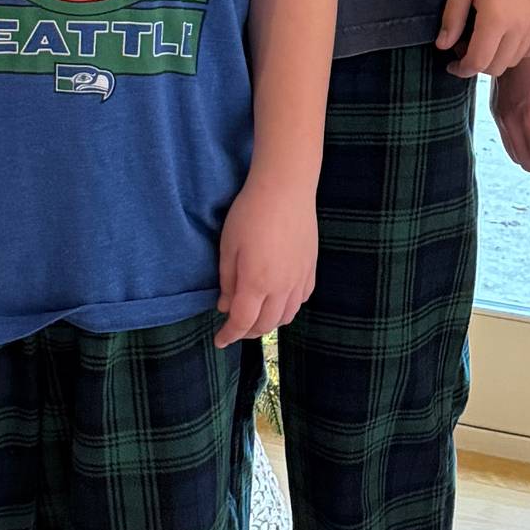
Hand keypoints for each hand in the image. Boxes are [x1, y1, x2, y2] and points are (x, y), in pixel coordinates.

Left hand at [215, 173, 315, 348]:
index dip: (229, 336)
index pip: (242, 323)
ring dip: (269, 323)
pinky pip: (301, 300)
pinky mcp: (311, 269)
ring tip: (256, 316)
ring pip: (286, 317)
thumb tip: (226, 307)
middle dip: (247, 332)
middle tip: (234, 327)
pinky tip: (278, 300)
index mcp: (256, 283)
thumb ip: (227, 281)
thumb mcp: (228, 247)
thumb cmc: (250, 213)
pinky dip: (287, 309)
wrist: (286, 188)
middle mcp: (282, 288)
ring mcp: (300, 279)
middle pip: (266, 325)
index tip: (219, 341)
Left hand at [436, 0, 529, 77]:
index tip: (450, 65)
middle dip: (478, 64)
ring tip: (485, 37)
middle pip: (499, 66)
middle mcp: (521, 27)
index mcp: (496, 20)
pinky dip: (518, 49)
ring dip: (499, 57)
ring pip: (517, 59)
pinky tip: (507, 32)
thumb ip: (452, 17)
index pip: (479, 62)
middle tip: (464, 45)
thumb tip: (443, 45)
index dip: (462, 69)